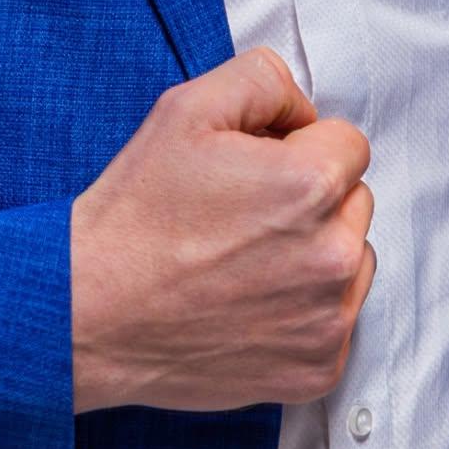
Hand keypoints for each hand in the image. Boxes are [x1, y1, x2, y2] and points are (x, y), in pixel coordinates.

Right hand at [70, 45, 376, 412]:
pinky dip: (305, 307)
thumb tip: (304, 109)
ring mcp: (327, 320)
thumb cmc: (137, 214)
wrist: (94, 311)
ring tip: (245, 256)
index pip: (348, 143)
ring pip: (351, 257)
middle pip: (354, 199)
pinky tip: (250, 299)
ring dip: (316, 250)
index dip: (299, 144)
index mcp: (309, 185)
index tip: (257, 166)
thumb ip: (265, 79)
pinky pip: (338, 317)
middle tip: (244, 210)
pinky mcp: (317, 369)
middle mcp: (331, 256)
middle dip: (312, 196)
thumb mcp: (188, 107)